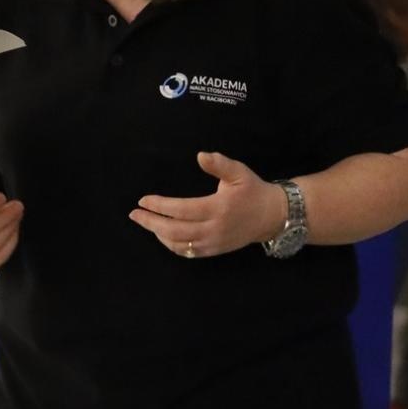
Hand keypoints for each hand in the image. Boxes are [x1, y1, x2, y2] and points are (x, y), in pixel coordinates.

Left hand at [128, 151, 284, 257]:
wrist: (272, 216)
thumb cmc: (252, 191)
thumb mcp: (239, 173)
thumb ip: (219, 164)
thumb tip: (200, 155)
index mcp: (218, 208)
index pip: (182, 210)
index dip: (160, 206)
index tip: (143, 200)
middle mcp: (214, 229)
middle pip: (175, 231)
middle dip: (151, 223)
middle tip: (134, 214)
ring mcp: (214, 243)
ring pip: (180, 245)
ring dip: (159, 234)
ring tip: (146, 222)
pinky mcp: (215, 250)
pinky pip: (188, 252)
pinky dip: (172, 245)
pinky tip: (162, 234)